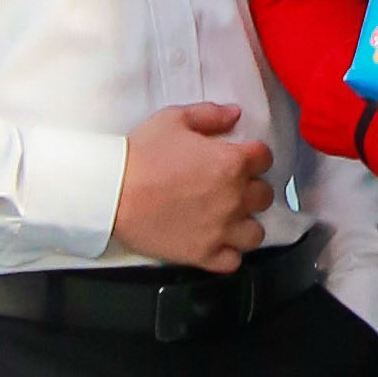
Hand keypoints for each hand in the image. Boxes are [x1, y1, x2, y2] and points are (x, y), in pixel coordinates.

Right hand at [113, 101, 276, 269]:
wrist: (112, 192)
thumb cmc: (141, 155)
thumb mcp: (173, 120)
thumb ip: (209, 115)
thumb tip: (234, 114)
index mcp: (231, 162)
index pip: (265, 158)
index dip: (253, 156)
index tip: (241, 159)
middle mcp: (234, 197)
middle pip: (264, 196)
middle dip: (251, 189)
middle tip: (231, 188)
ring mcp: (221, 229)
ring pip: (255, 233)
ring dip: (245, 225)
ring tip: (228, 219)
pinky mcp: (204, 254)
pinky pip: (233, 261)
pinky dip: (229, 254)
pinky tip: (217, 243)